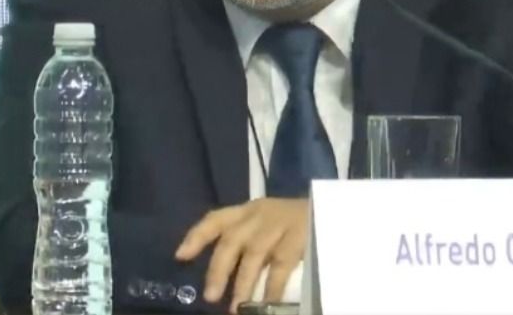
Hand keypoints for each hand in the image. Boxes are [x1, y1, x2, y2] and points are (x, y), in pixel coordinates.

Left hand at [174, 198, 308, 312]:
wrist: (332, 208)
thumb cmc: (294, 222)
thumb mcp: (266, 225)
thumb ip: (245, 243)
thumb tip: (220, 278)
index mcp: (247, 211)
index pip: (215, 219)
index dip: (197, 236)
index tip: (180, 256)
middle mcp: (259, 215)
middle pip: (232, 240)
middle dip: (219, 269)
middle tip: (210, 296)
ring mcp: (279, 224)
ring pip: (254, 254)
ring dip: (243, 283)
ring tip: (235, 308)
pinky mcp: (299, 236)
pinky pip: (282, 265)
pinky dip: (272, 287)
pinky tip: (266, 304)